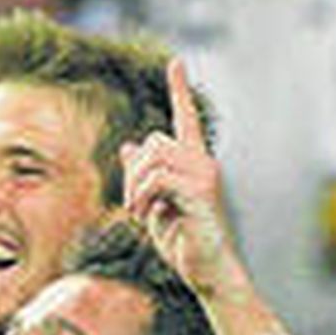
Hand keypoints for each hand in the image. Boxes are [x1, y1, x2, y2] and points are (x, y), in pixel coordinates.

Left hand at [120, 59, 240, 297]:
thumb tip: (129, 145)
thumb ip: (142, 176)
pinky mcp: (200, 194)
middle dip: (132, 172)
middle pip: (154, 141)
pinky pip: (157, 179)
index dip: (180, 90)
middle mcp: (203, 164)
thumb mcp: (153, 206)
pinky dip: (142, 198)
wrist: (207, 271)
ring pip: (153, 158)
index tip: (176, 63)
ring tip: (139, 213)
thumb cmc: (183, 241)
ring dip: (135, 187)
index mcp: (193, 164)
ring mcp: (205, 177)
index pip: (186, 119)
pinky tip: (145, 217)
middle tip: (133, 205)